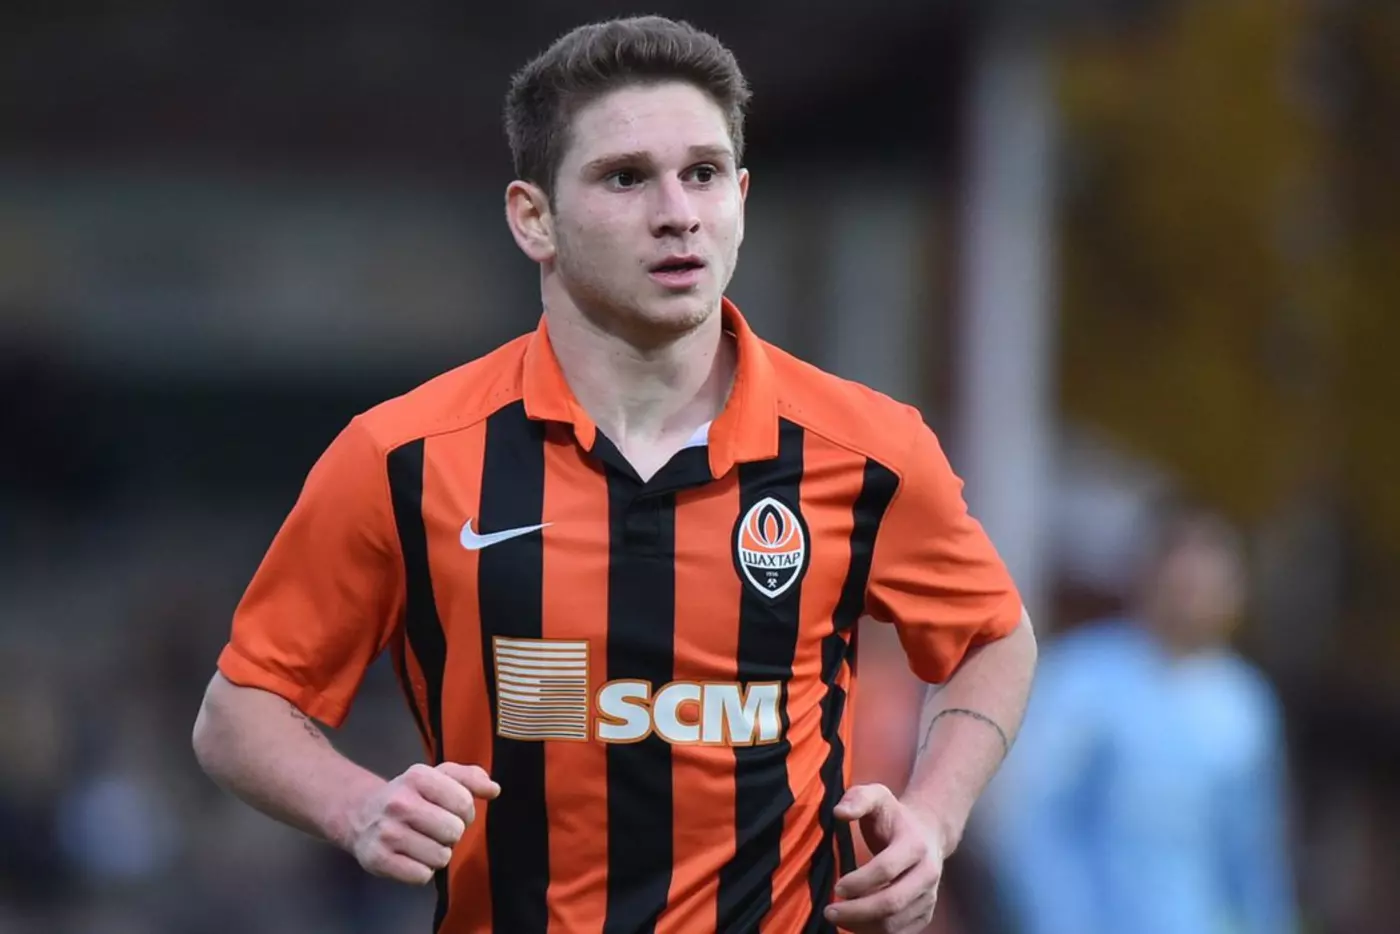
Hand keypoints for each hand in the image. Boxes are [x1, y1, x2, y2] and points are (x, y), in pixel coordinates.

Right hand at [347, 762, 499, 884]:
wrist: (360, 814)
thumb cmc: (410, 795)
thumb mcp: (438, 776)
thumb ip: (470, 777)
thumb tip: (494, 790)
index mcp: (417, 776)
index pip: (464, 803)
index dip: (465, 812)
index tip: (452, 812)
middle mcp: (399, 802)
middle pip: (454, 831)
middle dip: (452, 834)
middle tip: (437, 829)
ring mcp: (387, 832)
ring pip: (440, 857)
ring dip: (438, 853)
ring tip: (423, 842)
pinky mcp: (378, 859)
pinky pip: (421, 876)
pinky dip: (421, 870)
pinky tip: (411, 856)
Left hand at [824, 783, 945, 933]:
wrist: (927, 832)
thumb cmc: (894, 816)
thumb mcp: (877, 796)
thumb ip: (857, 798)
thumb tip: (839, 813)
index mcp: (915, 844)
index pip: (886, 869)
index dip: (859, 882)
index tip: (837, 887)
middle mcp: (928, 873)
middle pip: (892, 903)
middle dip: (857, 912)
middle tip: (830, 911)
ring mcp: (929, 896)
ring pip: (896, 924)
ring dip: (863, 926)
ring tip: (838, 918)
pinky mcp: (925, 912)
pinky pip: (901, 933)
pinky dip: (875, 933)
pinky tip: (855, 925)